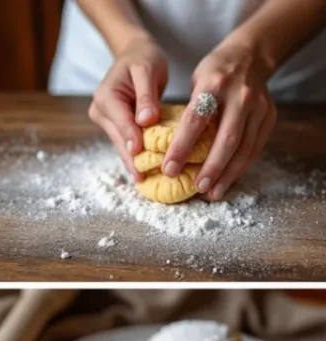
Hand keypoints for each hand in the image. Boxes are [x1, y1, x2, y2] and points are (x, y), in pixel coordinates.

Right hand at [88, 36, 167, 181]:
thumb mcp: (147, 70)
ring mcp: (106, 120)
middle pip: (118, 138)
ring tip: (145, 180)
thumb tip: (146, 120)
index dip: (131, 138)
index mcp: (106, 96)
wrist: (133, 53)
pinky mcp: (114, 125)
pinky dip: (135, 154)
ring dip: (133, 161)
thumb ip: (146, 95)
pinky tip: (144, 170)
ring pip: (121, 143)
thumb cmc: (143, 58)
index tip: (140, 155)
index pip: (121, 121)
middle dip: (132, 158)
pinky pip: (125, 141)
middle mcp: (101, 110)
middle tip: (144, 178)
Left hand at [161, 44, 276, 199]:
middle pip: (226, 138)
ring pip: (244, 146)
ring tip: (213, 192)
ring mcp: (259, 106)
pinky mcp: (269, 116)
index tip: (169, 169)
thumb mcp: (194, 82)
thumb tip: (164, 147)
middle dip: (211, 167)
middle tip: (197, 188)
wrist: (250, 55)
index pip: (195, 120)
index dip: (181, 147)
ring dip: (228, 173)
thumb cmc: (213, 73)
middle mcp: (240, 95)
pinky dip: (242, 165)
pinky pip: (255, 146)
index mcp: (213, 84)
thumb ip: (186, 111)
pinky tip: (228, 179)